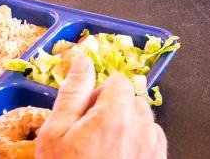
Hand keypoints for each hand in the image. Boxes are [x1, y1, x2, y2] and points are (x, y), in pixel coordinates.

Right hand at [36, 54, 165, 158]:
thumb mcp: (56, 132)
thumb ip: (73, 91)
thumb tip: (83, 59)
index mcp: (116, 113)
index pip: (118, 81)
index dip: (98, 95)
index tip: (84, 115)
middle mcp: (143, 128)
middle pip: (133, 100)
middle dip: (114, 110)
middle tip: (89, 135)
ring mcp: (154, 150)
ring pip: (145, 122)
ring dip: (128, 128)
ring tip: (103, 151)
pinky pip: (153, 144)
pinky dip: (139, 146)